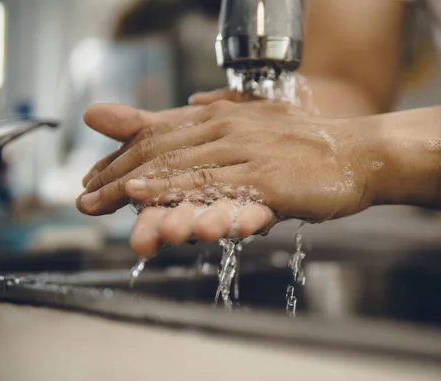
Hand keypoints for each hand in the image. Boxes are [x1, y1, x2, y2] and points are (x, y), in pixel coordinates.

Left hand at [77, 100, 376, 254]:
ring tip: (120, 205)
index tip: (89, 180)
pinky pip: (235, 198)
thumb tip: (183, 103)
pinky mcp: (276, 185)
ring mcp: (253, 158)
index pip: (156, 135)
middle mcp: (230, 132)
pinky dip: (207, 206)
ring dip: (154, 194)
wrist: (355, 153)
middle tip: (85, 202)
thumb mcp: (246, 123)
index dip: (119, 159)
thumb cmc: (298, 143)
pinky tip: (187, 218)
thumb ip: (205, 120)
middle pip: (165, 156)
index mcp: (219, 116)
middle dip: (119, 180)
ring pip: (193, 176)